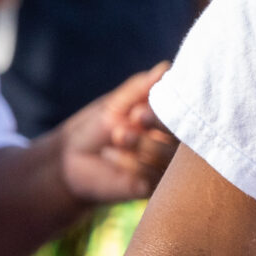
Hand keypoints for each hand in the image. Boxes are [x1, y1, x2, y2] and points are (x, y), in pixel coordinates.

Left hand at [59, 63, 175, 203]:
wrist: (70, 161)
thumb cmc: (96, 126)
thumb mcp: (116, 103)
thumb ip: (141, 88)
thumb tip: (165, 67)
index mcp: (168, 120)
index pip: (184, 113)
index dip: (166, 112)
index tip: (139, 111)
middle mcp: (174, 144)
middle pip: (183, 137)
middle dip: (157, 127)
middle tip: (130, 121)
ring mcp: (166, 167)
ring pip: (168, 157)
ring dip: (140, 145)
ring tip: (117, 136)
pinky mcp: (154, 188)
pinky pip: (153, 176)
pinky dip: (130, 164)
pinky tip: (110, 155)